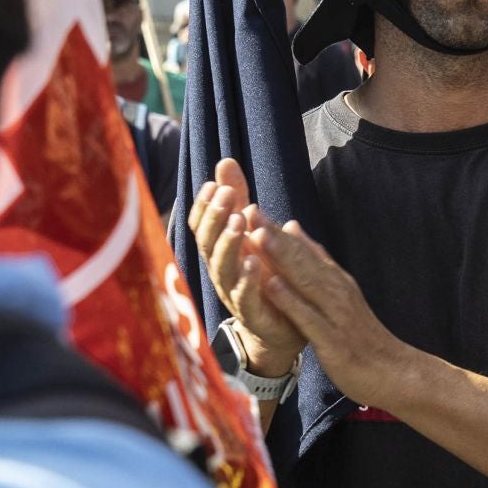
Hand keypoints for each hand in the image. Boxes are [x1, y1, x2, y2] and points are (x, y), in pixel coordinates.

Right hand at [189, 158, 303, 374]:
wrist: (285, 325)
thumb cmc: (264, 273)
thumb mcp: (253, 230)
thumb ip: (239, 199)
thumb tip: (225, 162)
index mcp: (220, 250)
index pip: (202, 225)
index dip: (205, 205)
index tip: (214, 184)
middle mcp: (220, 271)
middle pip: (207, 243)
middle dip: (214, 217)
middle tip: (226, 195)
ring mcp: (233, 293)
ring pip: (221, 268)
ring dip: (228, 243)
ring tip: (239, 222)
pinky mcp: (252, 314)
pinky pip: (244, 297)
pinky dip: (247, 279)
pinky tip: (254, 262)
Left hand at [251, 219, 416, 409]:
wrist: (394, 372)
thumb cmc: (362, 338)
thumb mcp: (341, 296)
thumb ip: (317, 263)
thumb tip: (293, 228)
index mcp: (337, 282)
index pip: (305, 251)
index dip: (278, 231)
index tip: (253, 210)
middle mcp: (337, 292)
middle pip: (304, 260)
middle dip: (276, 236)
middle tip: (250, 212)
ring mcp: (336, 315)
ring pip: (306, 281)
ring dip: (282, 258)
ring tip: (257, 237)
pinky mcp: (334, 340)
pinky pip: (308, 317)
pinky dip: (290, 299)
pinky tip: (272, 285)